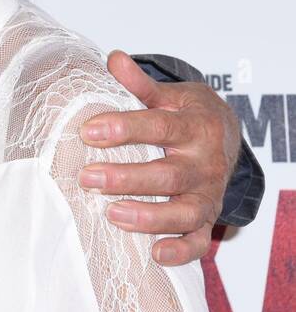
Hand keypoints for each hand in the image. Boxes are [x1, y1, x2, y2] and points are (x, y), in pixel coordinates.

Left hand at [78, 50, 239, 266]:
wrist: (224, 135)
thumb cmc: (185, 113)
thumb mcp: (168, 94)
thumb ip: (139, 83)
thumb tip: (114, 58)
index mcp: (193, 128)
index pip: (158, 127)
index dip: (124, 128)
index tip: (87, 131)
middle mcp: (204, 164)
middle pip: (168, 174)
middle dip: (127, 178)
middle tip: (86, 177)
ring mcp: (207, 195)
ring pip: (184, 212)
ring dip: (149, 217)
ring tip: (111, 214)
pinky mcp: (207, 219)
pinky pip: (199, 242)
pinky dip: (181, 251)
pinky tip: (154, 254)